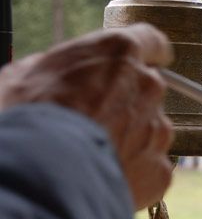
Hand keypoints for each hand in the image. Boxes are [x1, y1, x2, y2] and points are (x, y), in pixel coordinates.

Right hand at [0, 24, 173, 209]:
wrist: (48, 173)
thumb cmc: (31, 119)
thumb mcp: (24, 77)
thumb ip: (54, 71)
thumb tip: (53, 79)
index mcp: (120, 53)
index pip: (151, 42)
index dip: (146, 54)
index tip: (141, 63)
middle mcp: (148, 87)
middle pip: (148, 92)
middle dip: (128, 104)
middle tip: (96, 121)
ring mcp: (157, 131)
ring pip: (151, 133)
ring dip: (132, 141)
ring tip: (97, 155)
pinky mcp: (159, 169)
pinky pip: (150, 169)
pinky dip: (135, 174)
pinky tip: (107, 176)